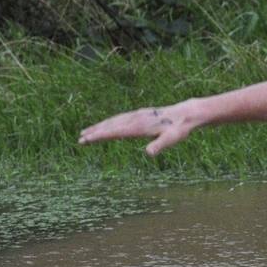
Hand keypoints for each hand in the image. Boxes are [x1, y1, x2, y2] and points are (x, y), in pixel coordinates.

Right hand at [78, 101, 199, 155]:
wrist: (186, 113)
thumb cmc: (179, 128)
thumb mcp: (172, 139)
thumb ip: (160, 145)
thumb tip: (149, 153)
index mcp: (140, 126)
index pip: (115, 131)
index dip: (100, 136)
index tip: (87, 139)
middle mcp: (136, 118)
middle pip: (111, 125)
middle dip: (95, 132)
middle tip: (79, 139)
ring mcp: (137, 115)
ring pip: (114, 121)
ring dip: (99, 126)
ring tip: (85, 132)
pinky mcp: (139, 114)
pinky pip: (120, 118)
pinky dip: (109, 122)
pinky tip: (104, 126)